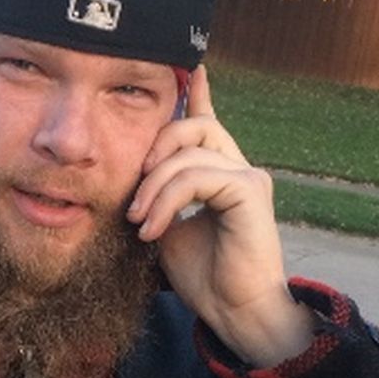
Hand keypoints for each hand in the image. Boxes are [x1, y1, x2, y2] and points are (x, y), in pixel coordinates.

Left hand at [126, 67, 314, 366]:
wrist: (233, 311)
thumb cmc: (202, 275)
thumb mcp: (166, 226)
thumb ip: (156, 196)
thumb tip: (128, 179)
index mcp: (217, 172)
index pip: (206, 122)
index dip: (198, 93)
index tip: (190, 66)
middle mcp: (237, 167)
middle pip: (193, 126)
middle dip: (154, 149)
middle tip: (132, 196)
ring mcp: (247, 176)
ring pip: (187, 154)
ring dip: (152, 189)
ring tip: (138, 222)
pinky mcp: (250, 191)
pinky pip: (197, 177)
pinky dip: (167, 201)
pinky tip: (153, 229)